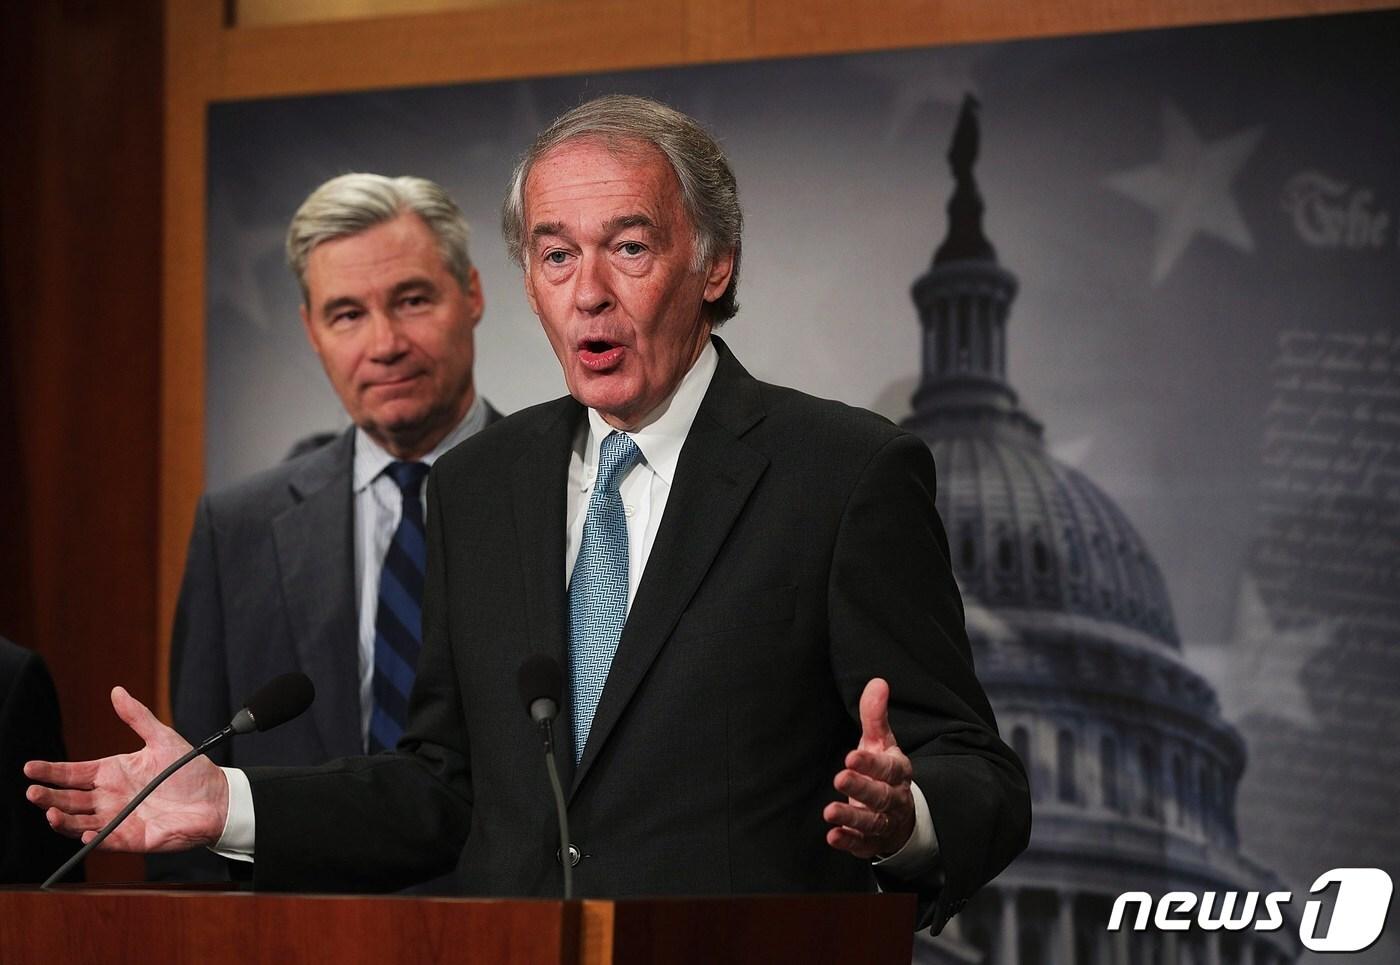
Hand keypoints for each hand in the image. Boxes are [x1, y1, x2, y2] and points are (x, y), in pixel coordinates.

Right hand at [24, 686, 228, 852]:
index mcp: (112, 773)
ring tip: (51, 812)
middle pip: (69, 799)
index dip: (51, 771)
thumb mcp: (162, 738)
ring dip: (64, 820)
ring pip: (80, 823)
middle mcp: (109, 798)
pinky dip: (95, 839)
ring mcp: (118, 819)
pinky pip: (107, 841)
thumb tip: (117, 691)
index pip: (73, 773)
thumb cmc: (189, 769)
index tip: (30, 768)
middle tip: (33, 792)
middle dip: (48, 796)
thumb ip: (137, 717)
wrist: (217, 797)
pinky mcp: (132, 838)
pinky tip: (85, 833)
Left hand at [823, 677, 914, 859]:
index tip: (851, 756)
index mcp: (898, 771)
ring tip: (829, 811)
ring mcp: (885, 822)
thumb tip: (878, 681)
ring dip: (852, 817)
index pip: (888, 768)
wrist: (901, 813)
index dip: (871, 764)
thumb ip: (875, 715)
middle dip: (862, 787)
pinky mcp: (872, 841)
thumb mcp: (881, 742)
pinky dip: (849, 841)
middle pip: (881, 795)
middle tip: (840, 777)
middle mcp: (895, 798)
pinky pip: (863, 844)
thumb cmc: (884, 771)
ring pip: (872, 821)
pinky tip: (832, 836)